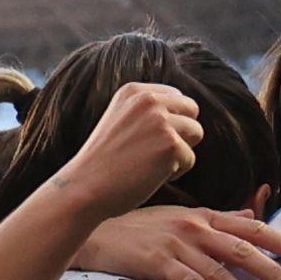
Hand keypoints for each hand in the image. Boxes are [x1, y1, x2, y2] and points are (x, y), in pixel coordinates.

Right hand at [54, 75, 205, 218]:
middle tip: (156, 154)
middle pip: (192, 110)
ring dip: (180, 152)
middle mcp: (148, 100)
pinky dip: (175, 173)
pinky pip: (190, 159)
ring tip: (153, 165)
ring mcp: (160, 121)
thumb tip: (186, 114)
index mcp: (134, 91)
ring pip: (196, 133)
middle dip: (182, 133)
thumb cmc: (103, 163)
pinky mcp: (170, 144)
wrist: (84, 188)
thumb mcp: (120, 121)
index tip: (149, 141)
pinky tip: (150, 177)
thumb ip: (147, 112)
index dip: (171, 121)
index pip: (176, 97)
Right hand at [77, 204, 280, 279]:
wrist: (95, 230)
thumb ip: (218, 218)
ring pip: (222, 273)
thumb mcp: (180, 216)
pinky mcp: (159, 263)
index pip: (252, 228)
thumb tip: (251, 216)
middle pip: (244, 250)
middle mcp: (195, 228)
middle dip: (275, 271)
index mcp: (204, 216)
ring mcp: (178, 245)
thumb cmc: (138, 226)